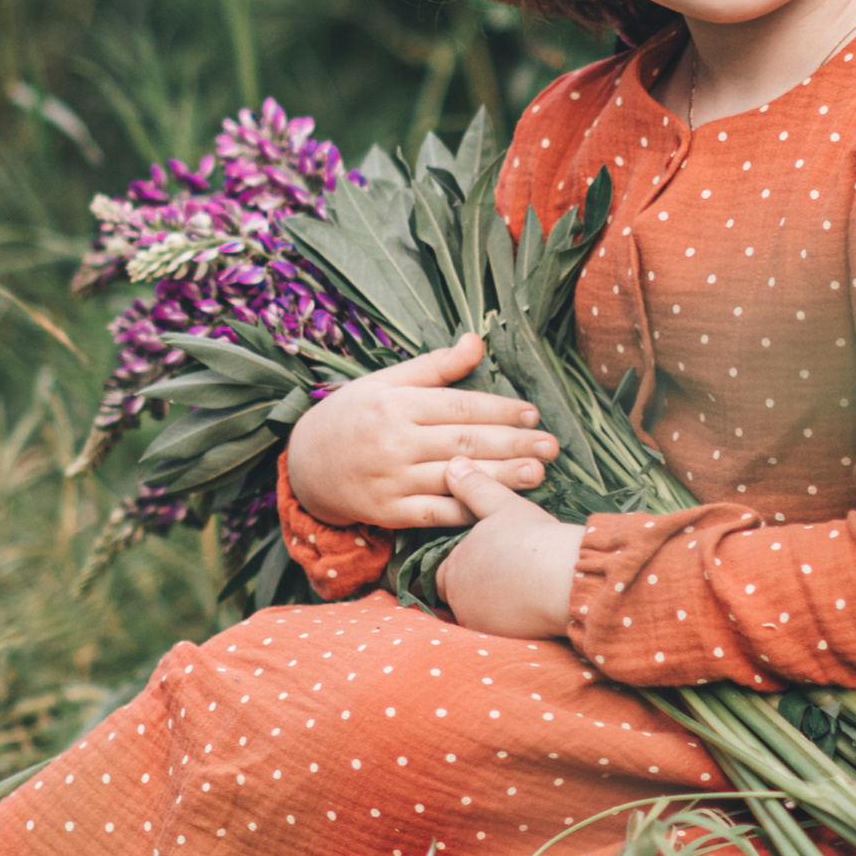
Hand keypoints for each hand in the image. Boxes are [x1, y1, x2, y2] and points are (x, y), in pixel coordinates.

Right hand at [286, 334, 557, 533]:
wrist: (304, 465)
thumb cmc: (351, 416)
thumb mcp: (385, 381)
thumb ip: (435, 366)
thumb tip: (477, 341)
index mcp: (396, 404)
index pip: (459, 407)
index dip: (499, 411)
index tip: (532, 414)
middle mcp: (394, 441)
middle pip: (464, 442)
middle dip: (512, 444)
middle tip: (550, 446)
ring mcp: (391, 480)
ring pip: (455, 479)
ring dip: (500, 478)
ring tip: (537, 474)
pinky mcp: (388, 513)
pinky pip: (434, 513)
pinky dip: (466, 511)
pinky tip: (497, 510)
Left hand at [436, 459, 586, 638]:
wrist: (564, 580)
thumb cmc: (532, 539)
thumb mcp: (502, 506)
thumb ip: (474, 488)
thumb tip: (454, 465)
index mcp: (453, 567)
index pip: (446, 570)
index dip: (467, 563)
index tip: (491, 558)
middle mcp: (459, 601)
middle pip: (461, 596)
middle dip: (478, 587)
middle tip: (508, 573)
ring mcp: (480, 624)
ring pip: (480, 615)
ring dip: (494, 605)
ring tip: (522, 590)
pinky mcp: (503, 641)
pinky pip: (500, 631)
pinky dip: (512, 621)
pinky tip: (531, 608)